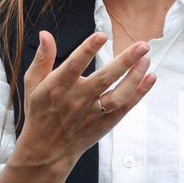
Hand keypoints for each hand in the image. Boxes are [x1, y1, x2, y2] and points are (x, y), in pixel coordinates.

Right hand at [14, 29, 154, 167]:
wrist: (47, 149)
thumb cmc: (40, 111)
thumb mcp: (32, 84)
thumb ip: (42, 58)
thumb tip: (46, 33)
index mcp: (57, 87)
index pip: (74, 65)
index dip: (88, 50)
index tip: (102, 35)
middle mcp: (77, 100)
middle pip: (104, 78)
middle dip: (124, 61)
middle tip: (142, 46)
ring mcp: (93, 113)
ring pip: (118, 95)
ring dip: (135, 78)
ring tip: (147, 60)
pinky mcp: (105, 123)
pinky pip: (125, 107)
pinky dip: (139, 93)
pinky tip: (150, 77)